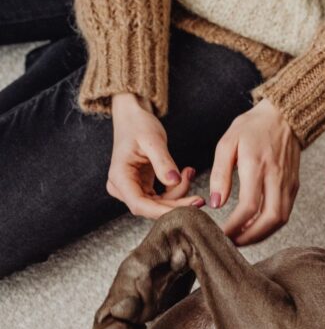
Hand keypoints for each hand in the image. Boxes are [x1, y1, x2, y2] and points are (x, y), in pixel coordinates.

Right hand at [109, 93, 203, 217]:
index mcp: (119, 177)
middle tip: (200, 199)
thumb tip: (174, 181)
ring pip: (159, 204)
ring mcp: (132, 188)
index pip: (139, 205)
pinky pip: (162, 197)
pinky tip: (186, 172)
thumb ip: (163, 162)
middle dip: (177, 205)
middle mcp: (122, 187)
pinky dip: (176, 188)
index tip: (187, 210)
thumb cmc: (139, 125)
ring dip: (179, 194)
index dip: (163, 212)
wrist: (133, 117)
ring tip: (189, 171)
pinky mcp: (142, 186)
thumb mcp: (153, 141)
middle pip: (151, 207)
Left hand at [210, 99, 299, 244]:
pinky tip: (255, 226)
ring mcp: (289, 183)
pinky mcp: (294, 186)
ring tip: (243, 238)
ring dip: (262, 234)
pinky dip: (271, 225)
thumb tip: (216, 203)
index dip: (235, 226)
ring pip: (281, 220)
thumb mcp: (227, 143)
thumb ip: (220, 173)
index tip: (221, 234)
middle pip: (270, 220)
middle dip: (251, 237)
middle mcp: (277, 178)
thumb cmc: (253, 127)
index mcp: (258, 166)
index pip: (249, 206)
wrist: (284, 116)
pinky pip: (285, 212)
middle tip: (233, 244)